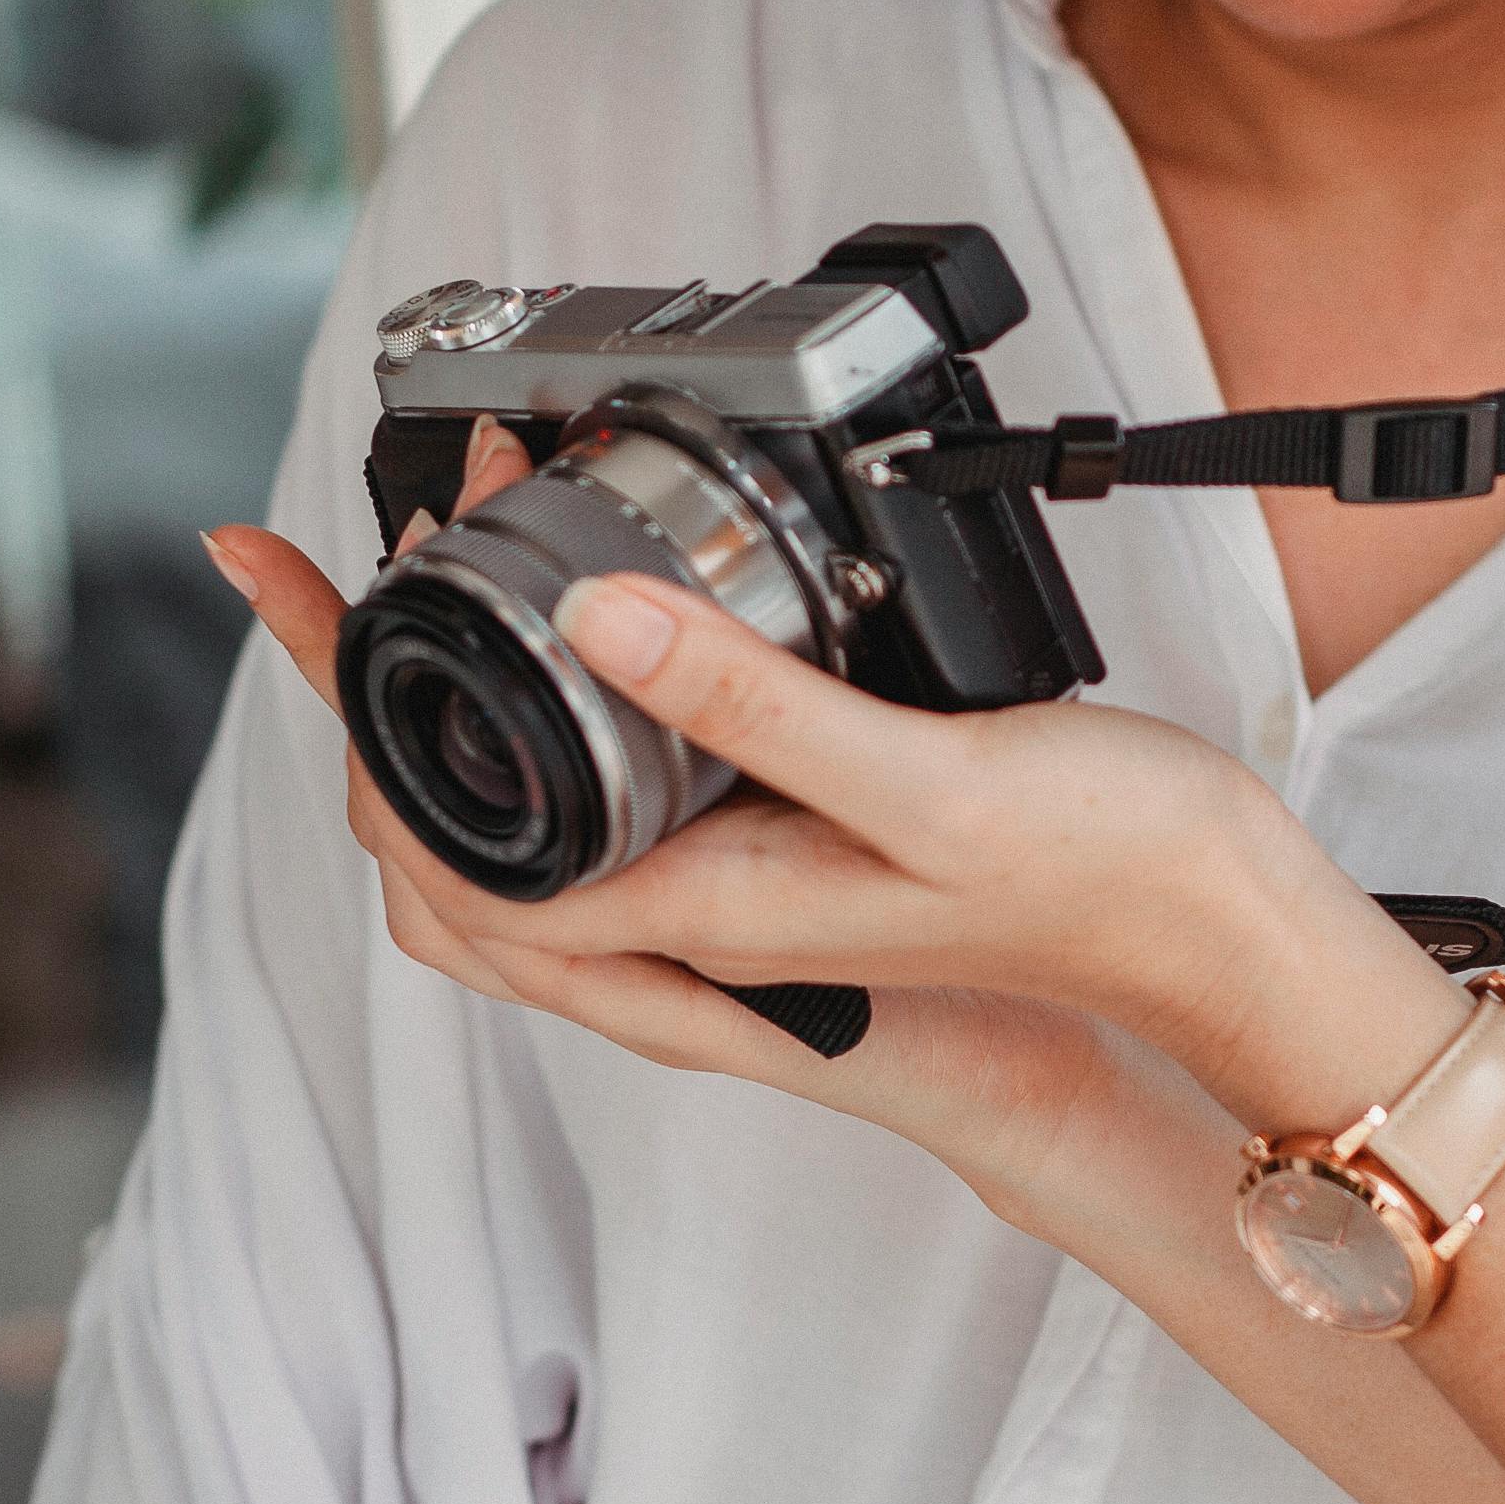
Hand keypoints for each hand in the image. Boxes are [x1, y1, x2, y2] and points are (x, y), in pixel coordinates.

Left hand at [196, 461, 1345, 1221]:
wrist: (1206, 940)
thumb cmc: (1089, 876)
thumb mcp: (918, 778)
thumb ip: (749, 703)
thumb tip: (587, 618)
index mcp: (689, 914)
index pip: (431, 842)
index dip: (342, 705)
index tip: (298, 578)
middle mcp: (686, 925)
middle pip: (442, 832)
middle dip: (362, 694)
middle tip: (318, 563)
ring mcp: (725, 898)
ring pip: (519, 819)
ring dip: (451, 701)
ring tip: (428, 571)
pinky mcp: (776, 855)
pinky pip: (606, 799)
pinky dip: (554, 711)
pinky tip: (582, 632)